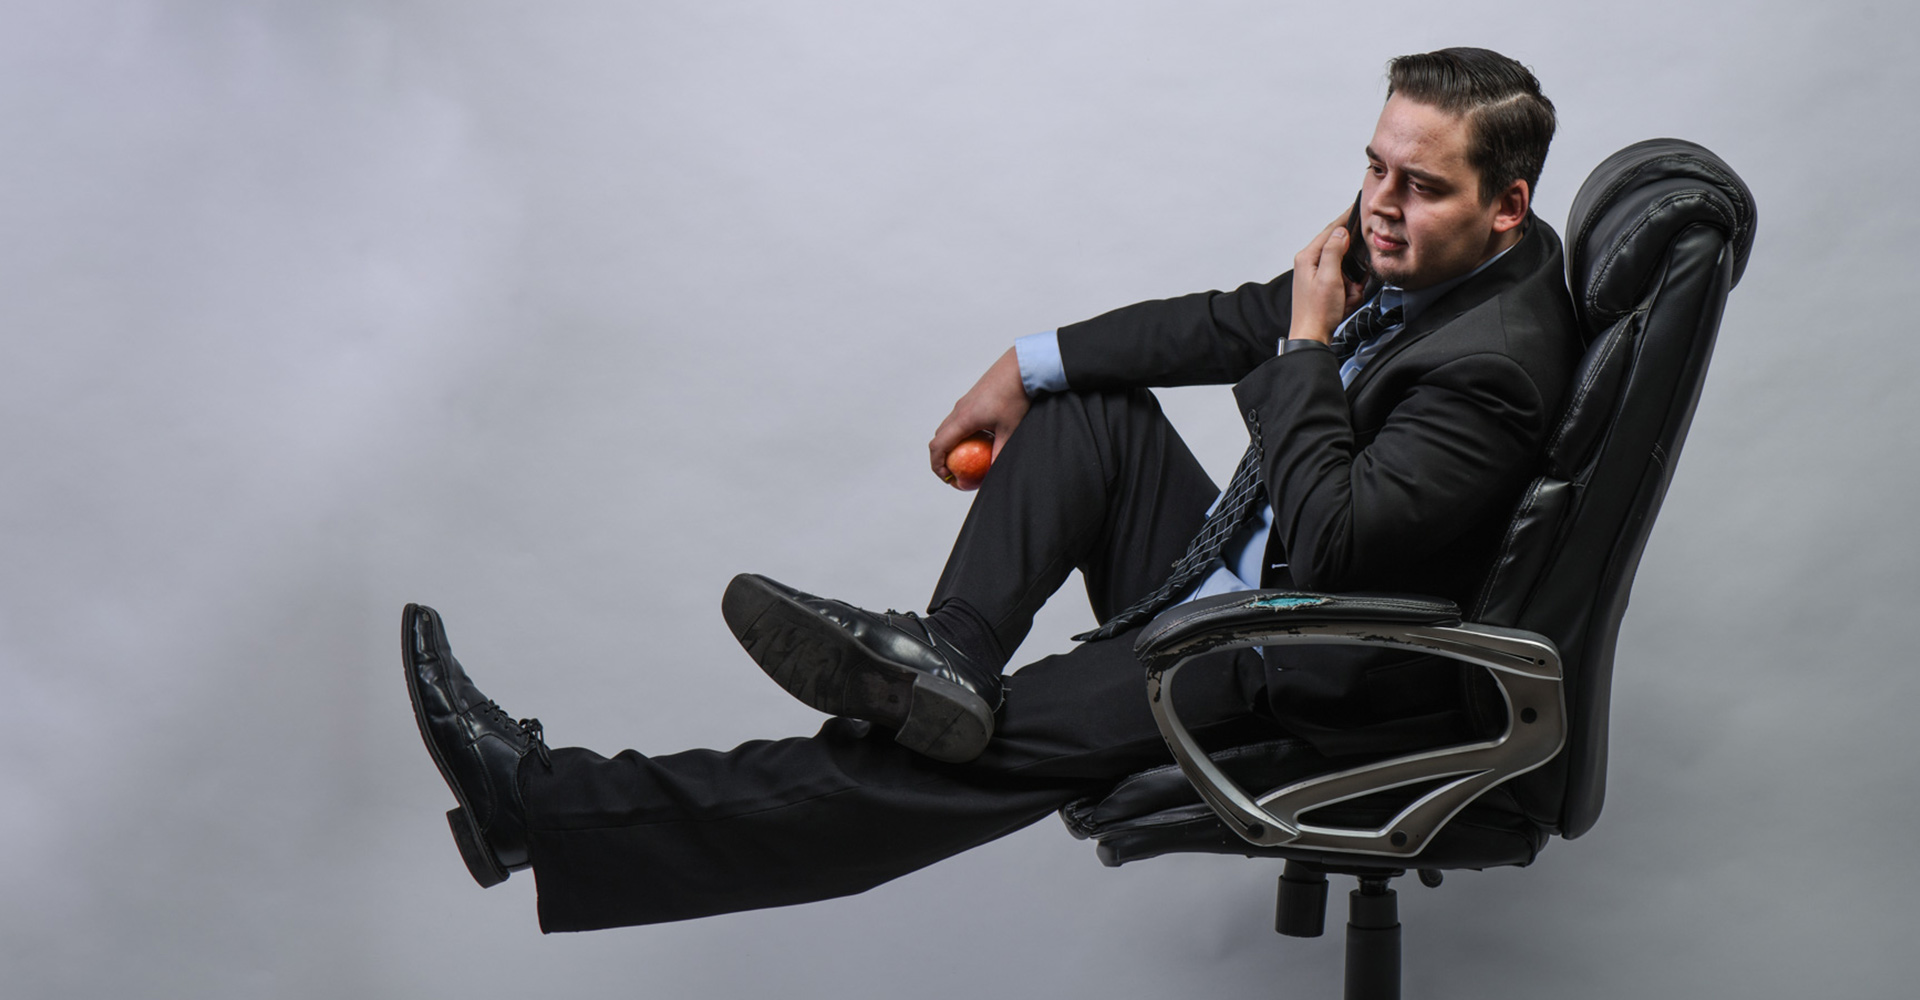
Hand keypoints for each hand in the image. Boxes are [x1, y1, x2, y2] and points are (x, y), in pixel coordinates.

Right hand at [929, 347, 1028, 489]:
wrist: (1020, 367)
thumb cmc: (1016, 396)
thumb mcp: (1010, 430)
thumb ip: (1000, 453)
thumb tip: (995, 473)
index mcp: (963, 419)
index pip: (938, 446)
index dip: (937, 466)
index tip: (947, 478)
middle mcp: (959, 410)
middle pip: (939, 437)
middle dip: (942, 457)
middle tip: (956, 472)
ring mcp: (965, 403)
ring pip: (949, 427)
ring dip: (951, 444)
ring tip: (967, 458)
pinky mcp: (972, 398)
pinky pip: (959, 419)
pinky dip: (961, 433)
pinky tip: (981, 439)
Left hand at [1290, 214, 1368, 343]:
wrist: (1312, 338)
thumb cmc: (1318, 313)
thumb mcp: (1330, 278)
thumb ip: (1334, 251)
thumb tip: (1340, 231)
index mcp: (1307, 257)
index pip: (1330, 230)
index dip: (1346, 218)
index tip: (1358, 206)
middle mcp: (1310, 264)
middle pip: (1341, 251)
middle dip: (1352, 268)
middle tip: (1351, 284)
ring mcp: (1316, 276)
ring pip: (1346, 269)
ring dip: (1351, 284)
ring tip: (1346, 298)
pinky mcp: (1323, 287)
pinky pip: (1344, 283)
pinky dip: (1349, 292)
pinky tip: (1345, 303)